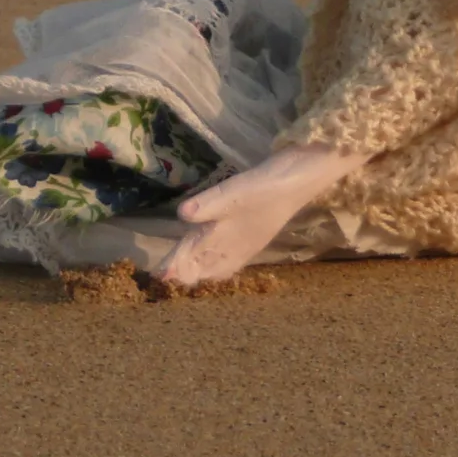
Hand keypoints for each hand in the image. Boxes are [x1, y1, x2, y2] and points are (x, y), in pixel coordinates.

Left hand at [164, 142, 367, 285]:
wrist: (299, 180)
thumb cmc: (265, 188)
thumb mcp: (233, 193)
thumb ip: (206, 205)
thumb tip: (181, 215)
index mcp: (225, 242)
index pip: (194, 261)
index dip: (175, 268)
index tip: (158, 276)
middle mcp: (233, 249)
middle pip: (204, 267)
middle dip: (185, 273)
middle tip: (164, 275)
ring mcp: (245, 244)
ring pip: (217, 264)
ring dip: (200, 269)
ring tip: (183, 271)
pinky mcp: (252, 235)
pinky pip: (229, 258)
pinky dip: (216, 262)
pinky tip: (214, 257)